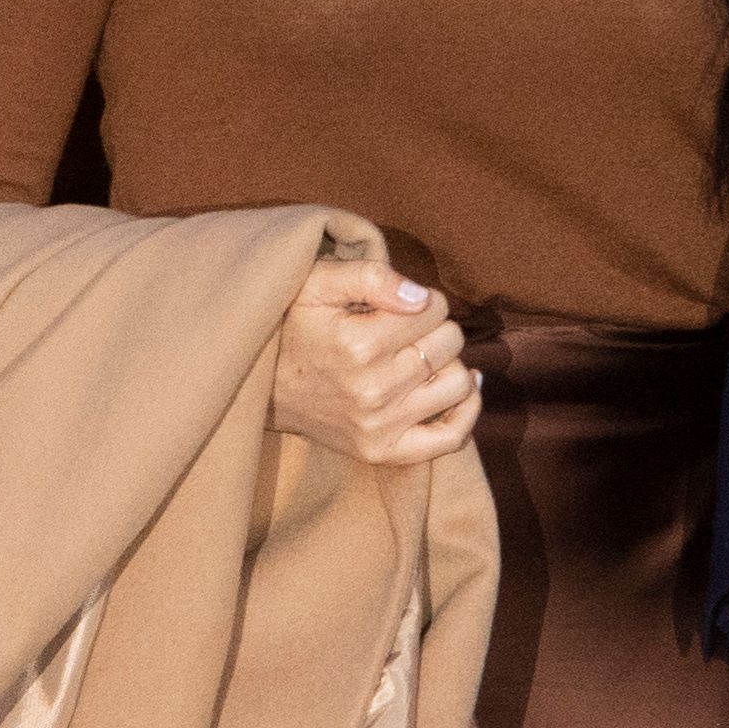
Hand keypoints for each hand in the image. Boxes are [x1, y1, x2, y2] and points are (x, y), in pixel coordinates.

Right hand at [269, 255, 480, 465]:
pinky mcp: (383, 452)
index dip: (424, 299)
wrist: (261, 387)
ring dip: (449, 364)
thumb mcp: (317, 283)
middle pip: (449, 342)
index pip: (434, 308)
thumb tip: (420, 297)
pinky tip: (464, 386)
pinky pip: (450, 438)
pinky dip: (467, 411)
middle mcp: (372, 388)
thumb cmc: (293, 326)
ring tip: (423, 357)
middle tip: (408, 331)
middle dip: (435, 328)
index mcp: (358, 343)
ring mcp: (379, 425)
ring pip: (457, 383)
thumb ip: (370, 276)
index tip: (402, 305)